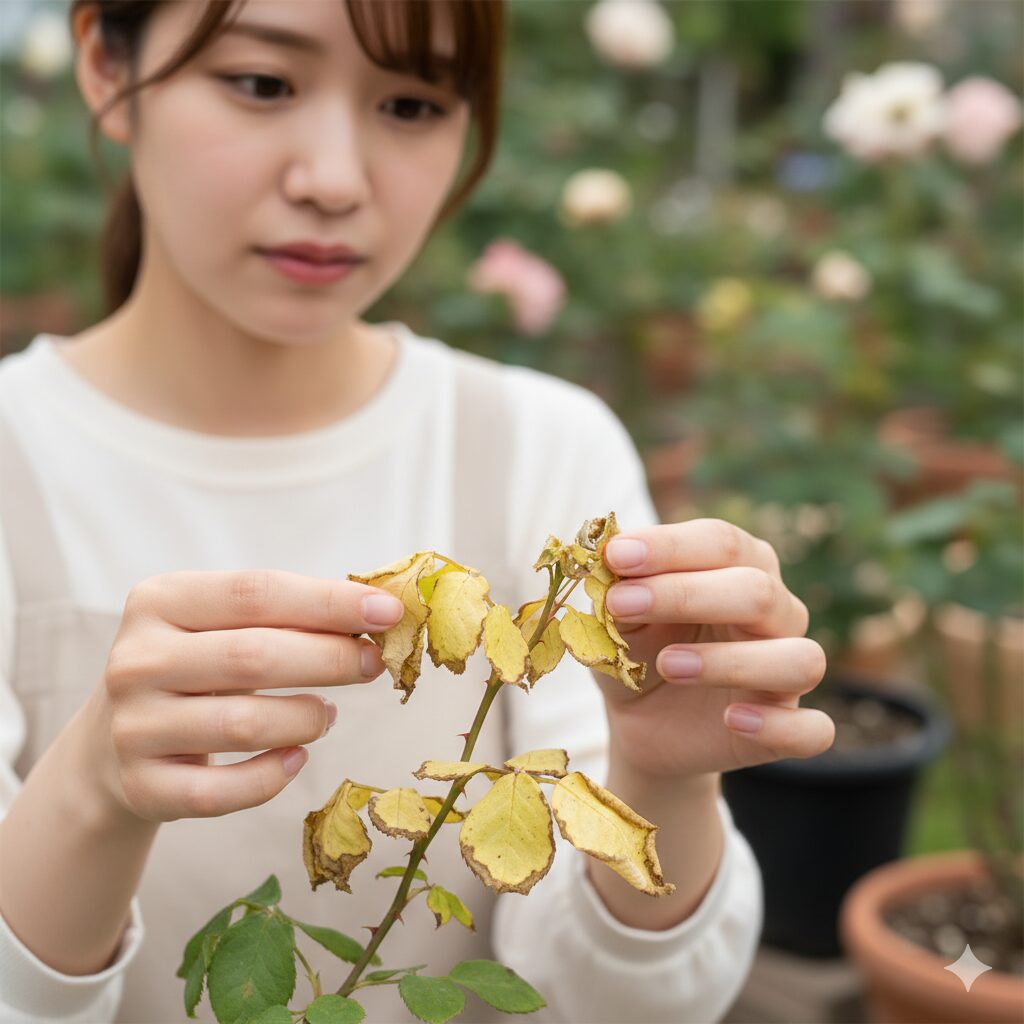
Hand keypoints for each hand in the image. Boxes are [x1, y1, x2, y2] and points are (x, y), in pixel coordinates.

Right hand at [94, 570, 403, 821]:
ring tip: (328, 715)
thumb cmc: (195, 667)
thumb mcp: (222, 625)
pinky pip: (223, 791)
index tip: (388, 612)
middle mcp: (138, 660)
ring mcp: (134, 726)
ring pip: (243, 725)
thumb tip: (378, 613)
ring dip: (307, 719)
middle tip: (372, 664)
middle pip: (253, 656)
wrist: (113, 741)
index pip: (256, 592)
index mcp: (161, 600)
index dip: (329, 602)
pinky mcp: (141, 787)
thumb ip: (288, 614)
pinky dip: (272, 776)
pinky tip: (296, 757)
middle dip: (330, 659)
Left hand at [588, 518, 833, 779]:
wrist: (641, 721)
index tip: (616, 556)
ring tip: (669, 663)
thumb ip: (619, 586)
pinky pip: (812, 729)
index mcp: (740, 566)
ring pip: (797, 659)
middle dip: (686, 594)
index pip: (722, 541)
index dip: (670, 546)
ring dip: (731, 661)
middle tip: (621, 604)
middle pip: (758, 591)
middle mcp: (777, 612)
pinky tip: (735, 720)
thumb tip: (607, 556)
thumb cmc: (637, 648)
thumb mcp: (617, 616)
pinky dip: (777, 724)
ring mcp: (788, 671)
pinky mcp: (787, 725)